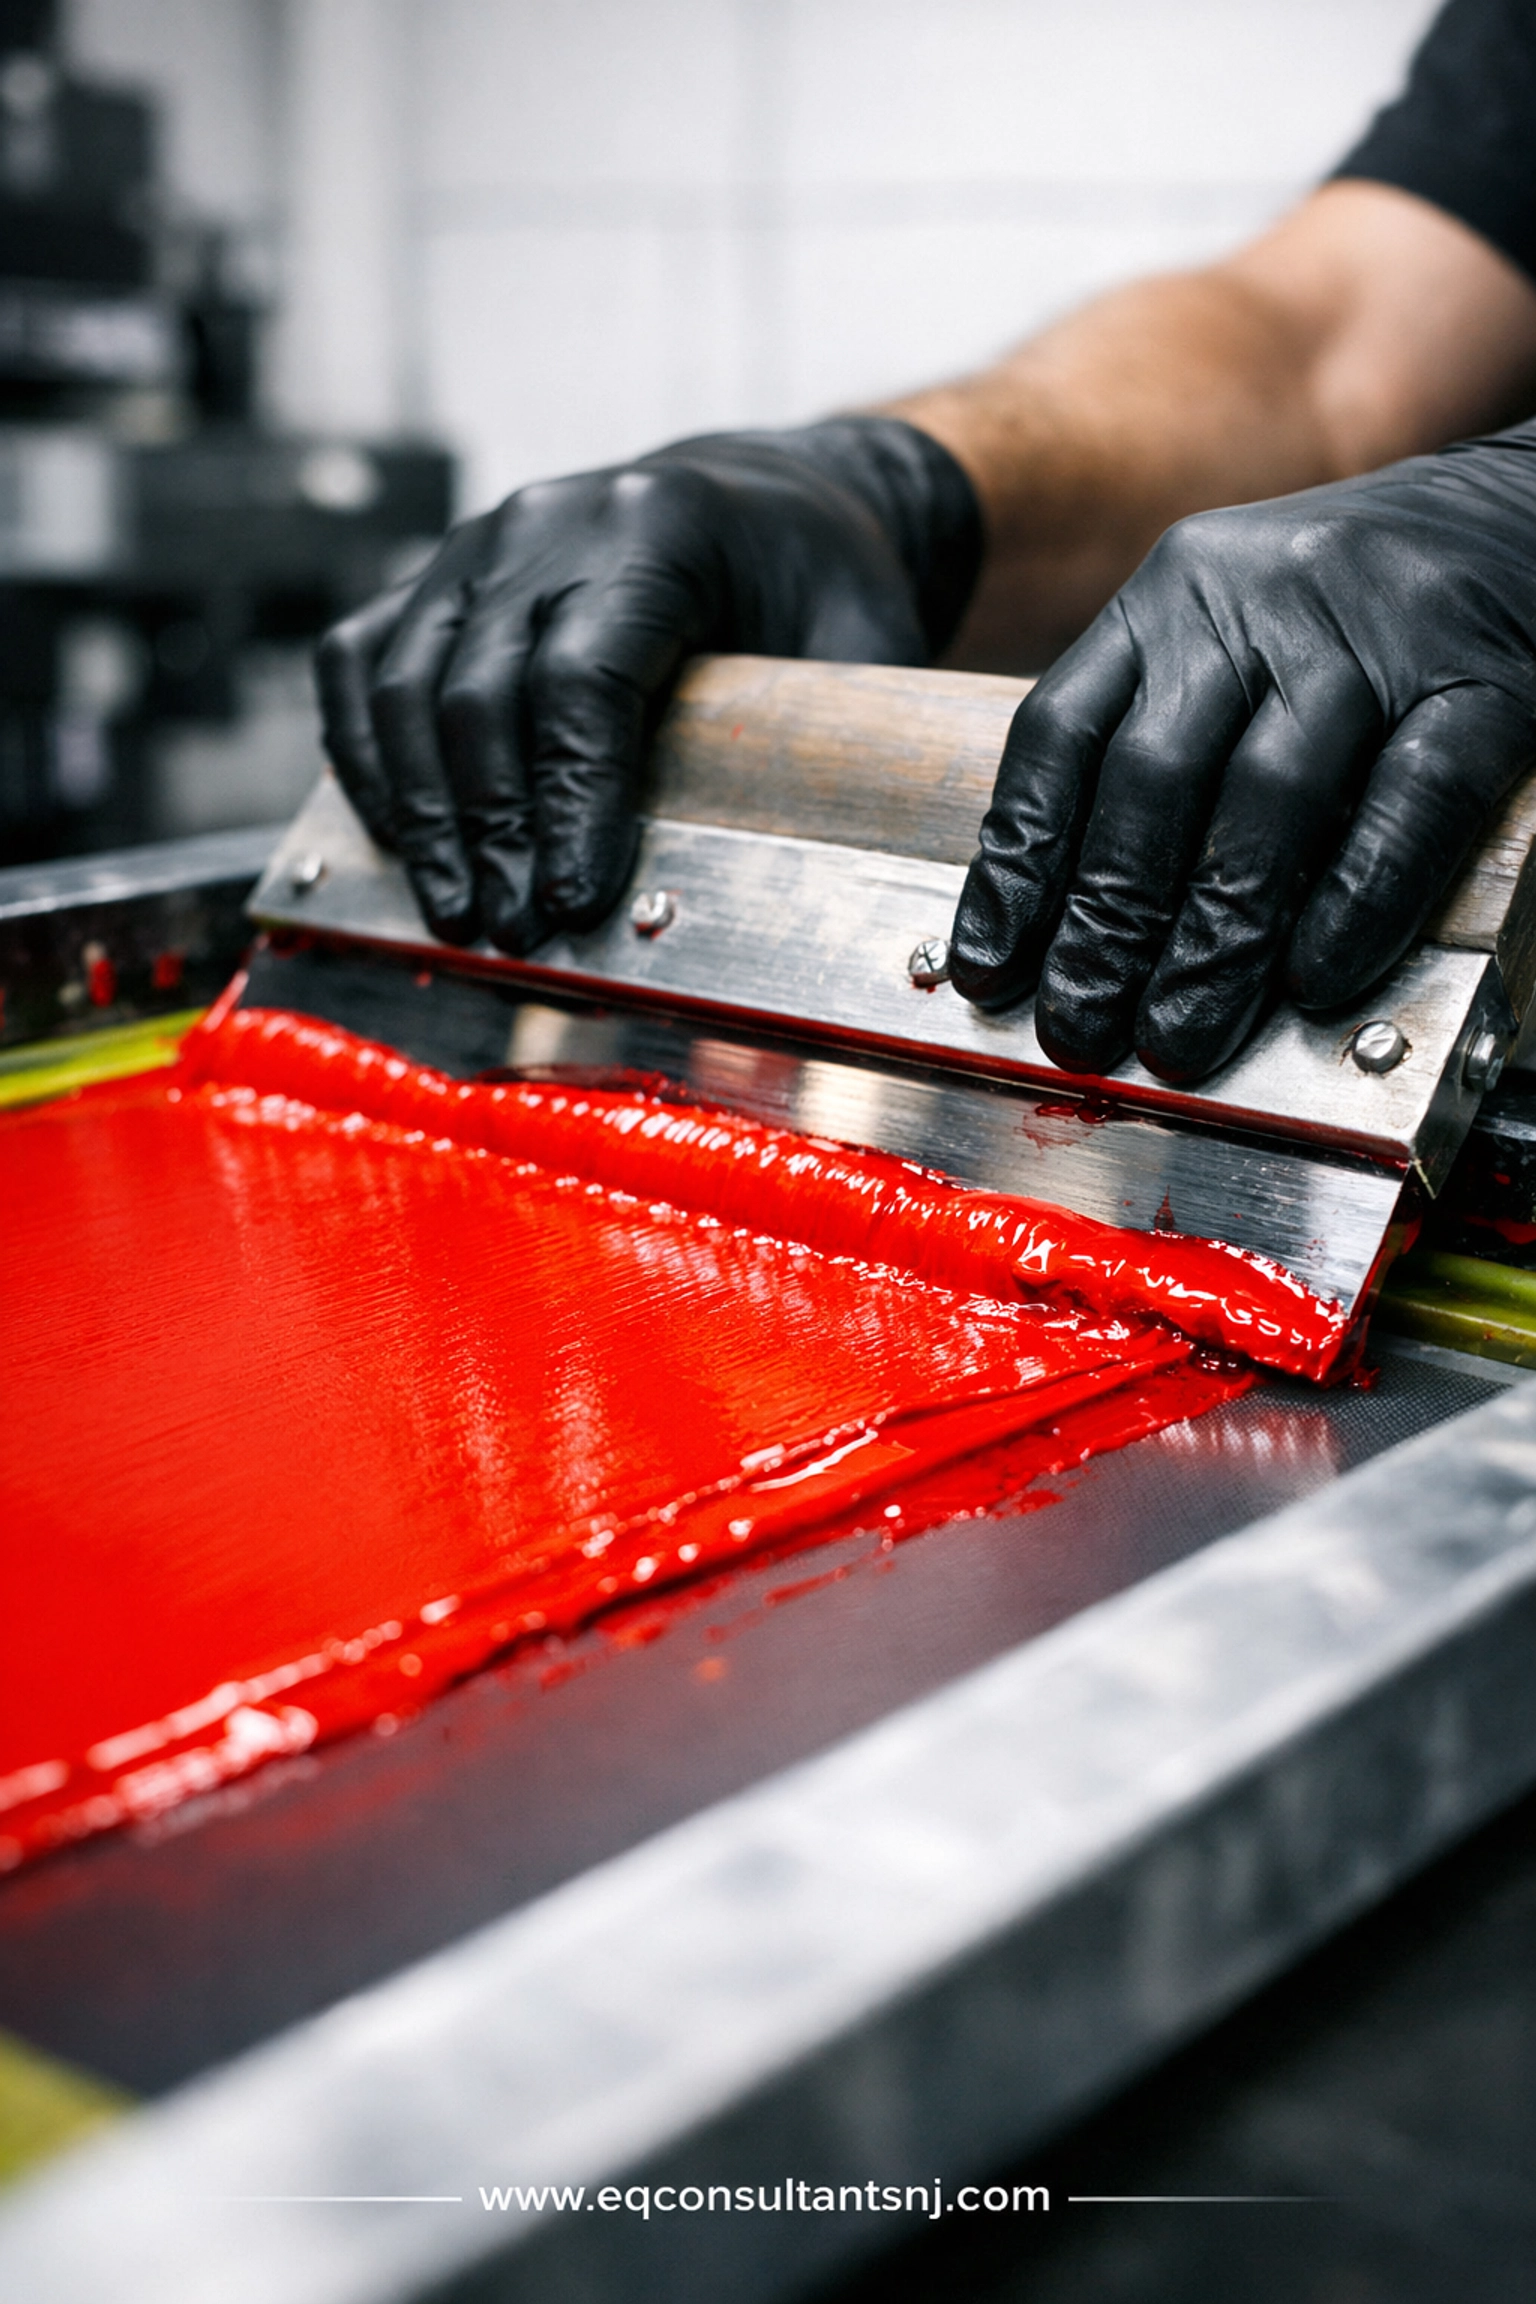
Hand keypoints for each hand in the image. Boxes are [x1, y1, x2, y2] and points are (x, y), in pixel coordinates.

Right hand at [315, 419, 979, 950]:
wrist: (760, 500)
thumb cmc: (812, 583)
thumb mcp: (860, 641)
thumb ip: (831, 737)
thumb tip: (813, 871)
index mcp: (655, 529)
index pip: (583, 679)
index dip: (571, 802)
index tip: (574, 899)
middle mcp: (545, 523)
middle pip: (480, 692)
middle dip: (490, 833)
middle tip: (509, 931)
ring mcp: (474, 545)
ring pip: (403, 683)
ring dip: (420, 815)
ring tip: (452, 912)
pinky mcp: (431, 578)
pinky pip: (361, 663)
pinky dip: (365, 758)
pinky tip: (396, 839)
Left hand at [949, 428, 1535, 1081]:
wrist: (1519, 513)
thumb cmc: (1354, 613)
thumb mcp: (1226, 637)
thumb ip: (1153, 744)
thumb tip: (1065, 921)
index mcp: (1170, 597)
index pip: (1059, 735)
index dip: (1017, 863)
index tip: (991, 967)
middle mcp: (1256, 603)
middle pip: (1151, 782)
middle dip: (1105, 927)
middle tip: (1082, 1028)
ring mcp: (1373, 637)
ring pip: (1267, 803)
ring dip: (1214, 940)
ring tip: (1180, 1033)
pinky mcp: (1479, 683)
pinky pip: (1406, 806)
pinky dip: (1354, 903)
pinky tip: (1315, 980)